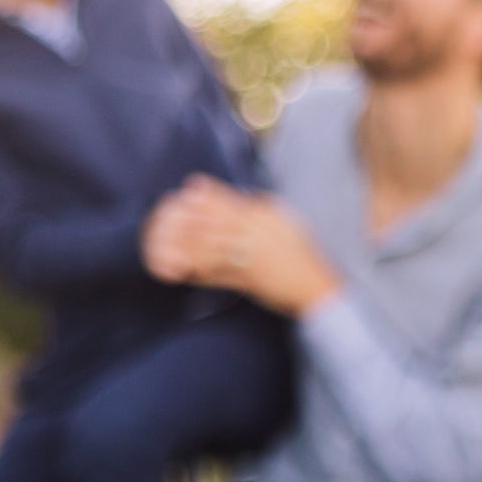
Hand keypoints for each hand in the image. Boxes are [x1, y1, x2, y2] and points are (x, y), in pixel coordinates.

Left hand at [157, 180, 342, 314]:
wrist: (318, 287)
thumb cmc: (302, 255)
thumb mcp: (286, 222)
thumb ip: (262, 208)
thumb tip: (243, 197)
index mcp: (264, 217)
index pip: (227, 200)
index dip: (203, 196)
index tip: (184, 194)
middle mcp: (256, 234)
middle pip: (211, 222)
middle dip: (185, 221)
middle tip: (163, 220)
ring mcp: (251, 258)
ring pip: (208, 249)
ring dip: (184, 248)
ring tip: (163, 247)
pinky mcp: (248, 281)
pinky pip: (217, 275)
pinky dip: (197, 274)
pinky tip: (183, 272)